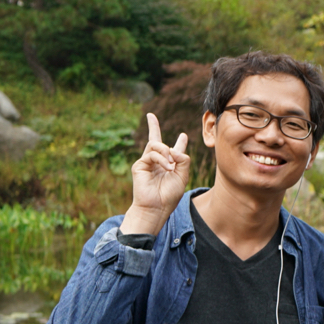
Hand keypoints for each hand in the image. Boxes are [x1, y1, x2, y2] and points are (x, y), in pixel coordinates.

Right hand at [125, 112, 191, 233]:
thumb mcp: (183, 176)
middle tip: (150, 116)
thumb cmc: (170, 195)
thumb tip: (172, 148)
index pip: (174, 151)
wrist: (156, 207)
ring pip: (155, 144)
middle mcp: (158, 162)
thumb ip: (183, 160)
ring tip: (170, 164)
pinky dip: (162, 159)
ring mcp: (147, 163)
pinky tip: (167, 168)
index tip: (183, 135)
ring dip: (166, 151)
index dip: (180, 142)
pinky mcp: (139, 165)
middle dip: (153, 126)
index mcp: (170, 166)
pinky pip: (152, 154)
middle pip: (155, 140)